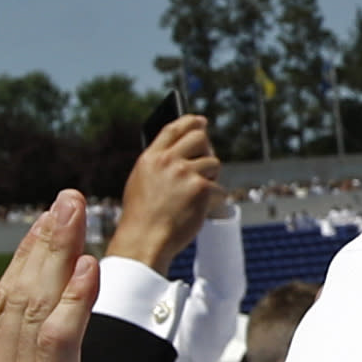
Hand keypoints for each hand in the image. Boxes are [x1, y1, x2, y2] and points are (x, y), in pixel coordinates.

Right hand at [0, 191, 107, 361]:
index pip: (4, 314)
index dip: (25, 267)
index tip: (47, 230)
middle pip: (14, 298)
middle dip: (41, 244)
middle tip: (63, 200)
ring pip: (32, 308)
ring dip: (56, 254)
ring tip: (73, 212)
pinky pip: (58, 344)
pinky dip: (72, 300)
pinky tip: (87, 267)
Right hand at [108, 116, 226, 270]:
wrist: (144, 241)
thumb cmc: (143, 217)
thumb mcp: (142, 182)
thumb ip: (160, 164)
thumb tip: (183, 151)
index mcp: (151, 158)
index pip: (174, 129)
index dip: (190, 122)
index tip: (201, 121)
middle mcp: (168, 161)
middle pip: (200, 138)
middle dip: (207, 150)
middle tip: (205, 167)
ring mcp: (185, 173)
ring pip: (214, 164)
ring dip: (210, 179)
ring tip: (194, 197)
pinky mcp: (201, 188)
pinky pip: (219, 188)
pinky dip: (214, 201)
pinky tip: (200, 210)